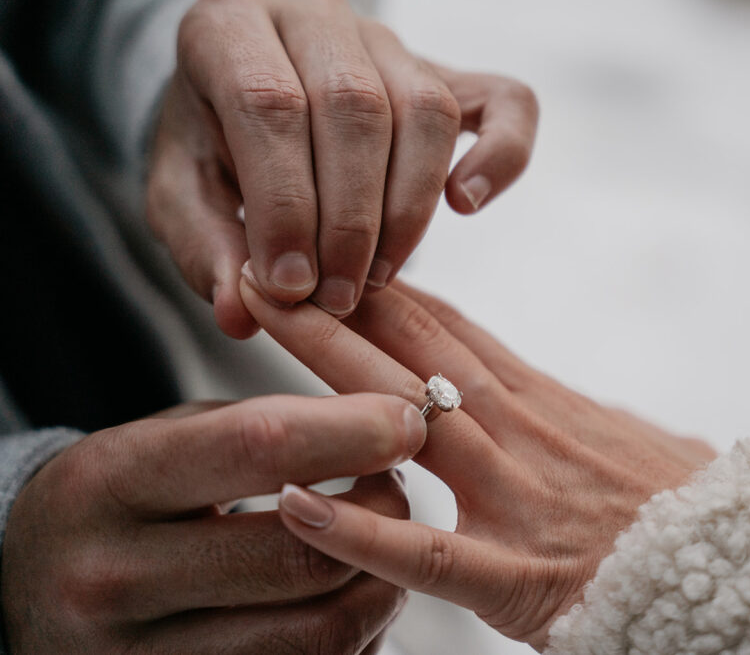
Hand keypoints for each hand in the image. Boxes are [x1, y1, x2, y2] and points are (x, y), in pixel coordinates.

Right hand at [1, 395, 424, 652]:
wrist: (32, 586)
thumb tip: (387, 426)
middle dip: (382, 512)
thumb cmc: (122, 499)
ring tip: (384, 536)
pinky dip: (354, 632)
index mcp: (108, 485)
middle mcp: (113, 582)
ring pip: (319, 631)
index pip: (257, 447)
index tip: (409, 418)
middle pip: (301, 554)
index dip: (354, 431)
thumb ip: (265, 428)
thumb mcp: (166, 441)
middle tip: (400, 480)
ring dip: (382, 579)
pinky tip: (350, 589)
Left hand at [147, 0, 537, 338]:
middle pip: (355, 107)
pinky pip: (505, 101)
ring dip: (407, 210)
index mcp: (228, 25)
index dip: (285, 203)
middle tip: (337, 297)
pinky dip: (502, 155)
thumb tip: (243, 315)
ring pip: (424, 110)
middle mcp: (312, 13)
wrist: (245, 111)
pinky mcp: (446, 72)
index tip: (290, 286)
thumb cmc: (213, 155)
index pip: (268, 101)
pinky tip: (467, 205)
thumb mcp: (181, 201)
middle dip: (350, 221)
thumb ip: (203, 251)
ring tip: (374, 278)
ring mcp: (387, 39)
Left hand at [240, 278, 716, 649]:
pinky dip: (360, 530)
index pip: (448, 330)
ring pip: (408, 418)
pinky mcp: (519, 576)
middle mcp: (523, 430)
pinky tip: (297, 505)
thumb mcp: (629, 438)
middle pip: (414, 349)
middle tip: (262, 252)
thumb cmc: (690, 506)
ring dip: (327, 366)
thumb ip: (575, 418)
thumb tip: (555, 405)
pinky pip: (429, 552)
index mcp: (545, 402)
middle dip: (334, 298)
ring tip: (257, 319)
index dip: (379, 287)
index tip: (324, 249)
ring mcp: (518, 497)